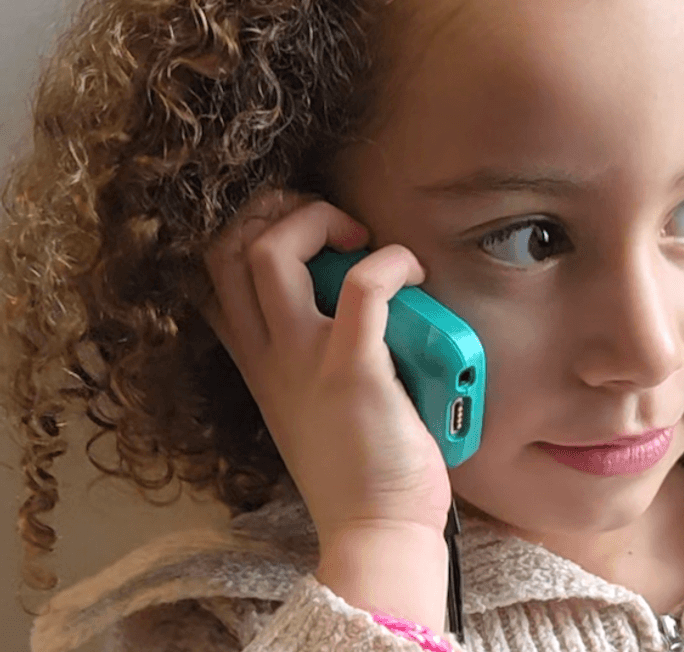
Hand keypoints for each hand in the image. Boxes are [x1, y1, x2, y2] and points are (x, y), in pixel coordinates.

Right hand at [200, 192, 452, 538]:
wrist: (375, 530)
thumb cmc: (361, 470)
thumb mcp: (312, 406)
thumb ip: (312, 357)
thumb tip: (355, 303)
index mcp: (258, 362)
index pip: (213, 273)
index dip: (247, 229)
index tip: (304, 234)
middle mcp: (269, 355)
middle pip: (227, 248)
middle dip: (275, 209)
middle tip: (333, 226)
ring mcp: (304, 360)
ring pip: (270, 252)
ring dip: (317, 221)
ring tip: (360, 240)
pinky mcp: (354, 370)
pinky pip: (365, 287)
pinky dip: (391, 262)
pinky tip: (412, 271)